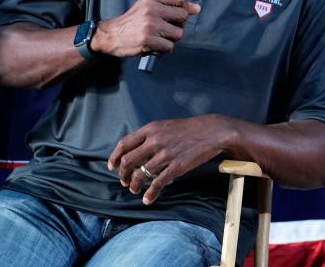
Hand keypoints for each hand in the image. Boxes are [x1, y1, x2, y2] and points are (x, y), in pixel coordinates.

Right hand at [90, 0, 200, 58]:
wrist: (111, 35)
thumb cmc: (131, 21)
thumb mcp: (148, 6)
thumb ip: (171, 5)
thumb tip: (197, 8)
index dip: (185, 7)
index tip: (180, 13)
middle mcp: (152, 9)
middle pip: (183, 16)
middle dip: (179, 24)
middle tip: (168, 28)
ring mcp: (151, 25)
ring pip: (178, 33)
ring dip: (172, 38)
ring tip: (161, 37)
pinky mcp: (148, 40)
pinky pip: (170, 46)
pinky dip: (165, 49)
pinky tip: (157, 45)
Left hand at [107, 115, 229, 204]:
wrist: (212, 131)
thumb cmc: (190, 128)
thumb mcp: (166, 126)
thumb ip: (150, 136)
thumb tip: (136, 153)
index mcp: (151, 129)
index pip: (124, 144)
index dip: (115, 157)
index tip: (111, 166)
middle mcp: (155, 141)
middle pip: (128, 161)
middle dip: (123, 174)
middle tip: (124, 181)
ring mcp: (165, 155)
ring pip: (141, 174)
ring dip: (135, 185)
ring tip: (135, 189)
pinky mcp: (176, 167)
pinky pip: (158, 183)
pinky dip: (150, 193)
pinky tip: (148, 199)